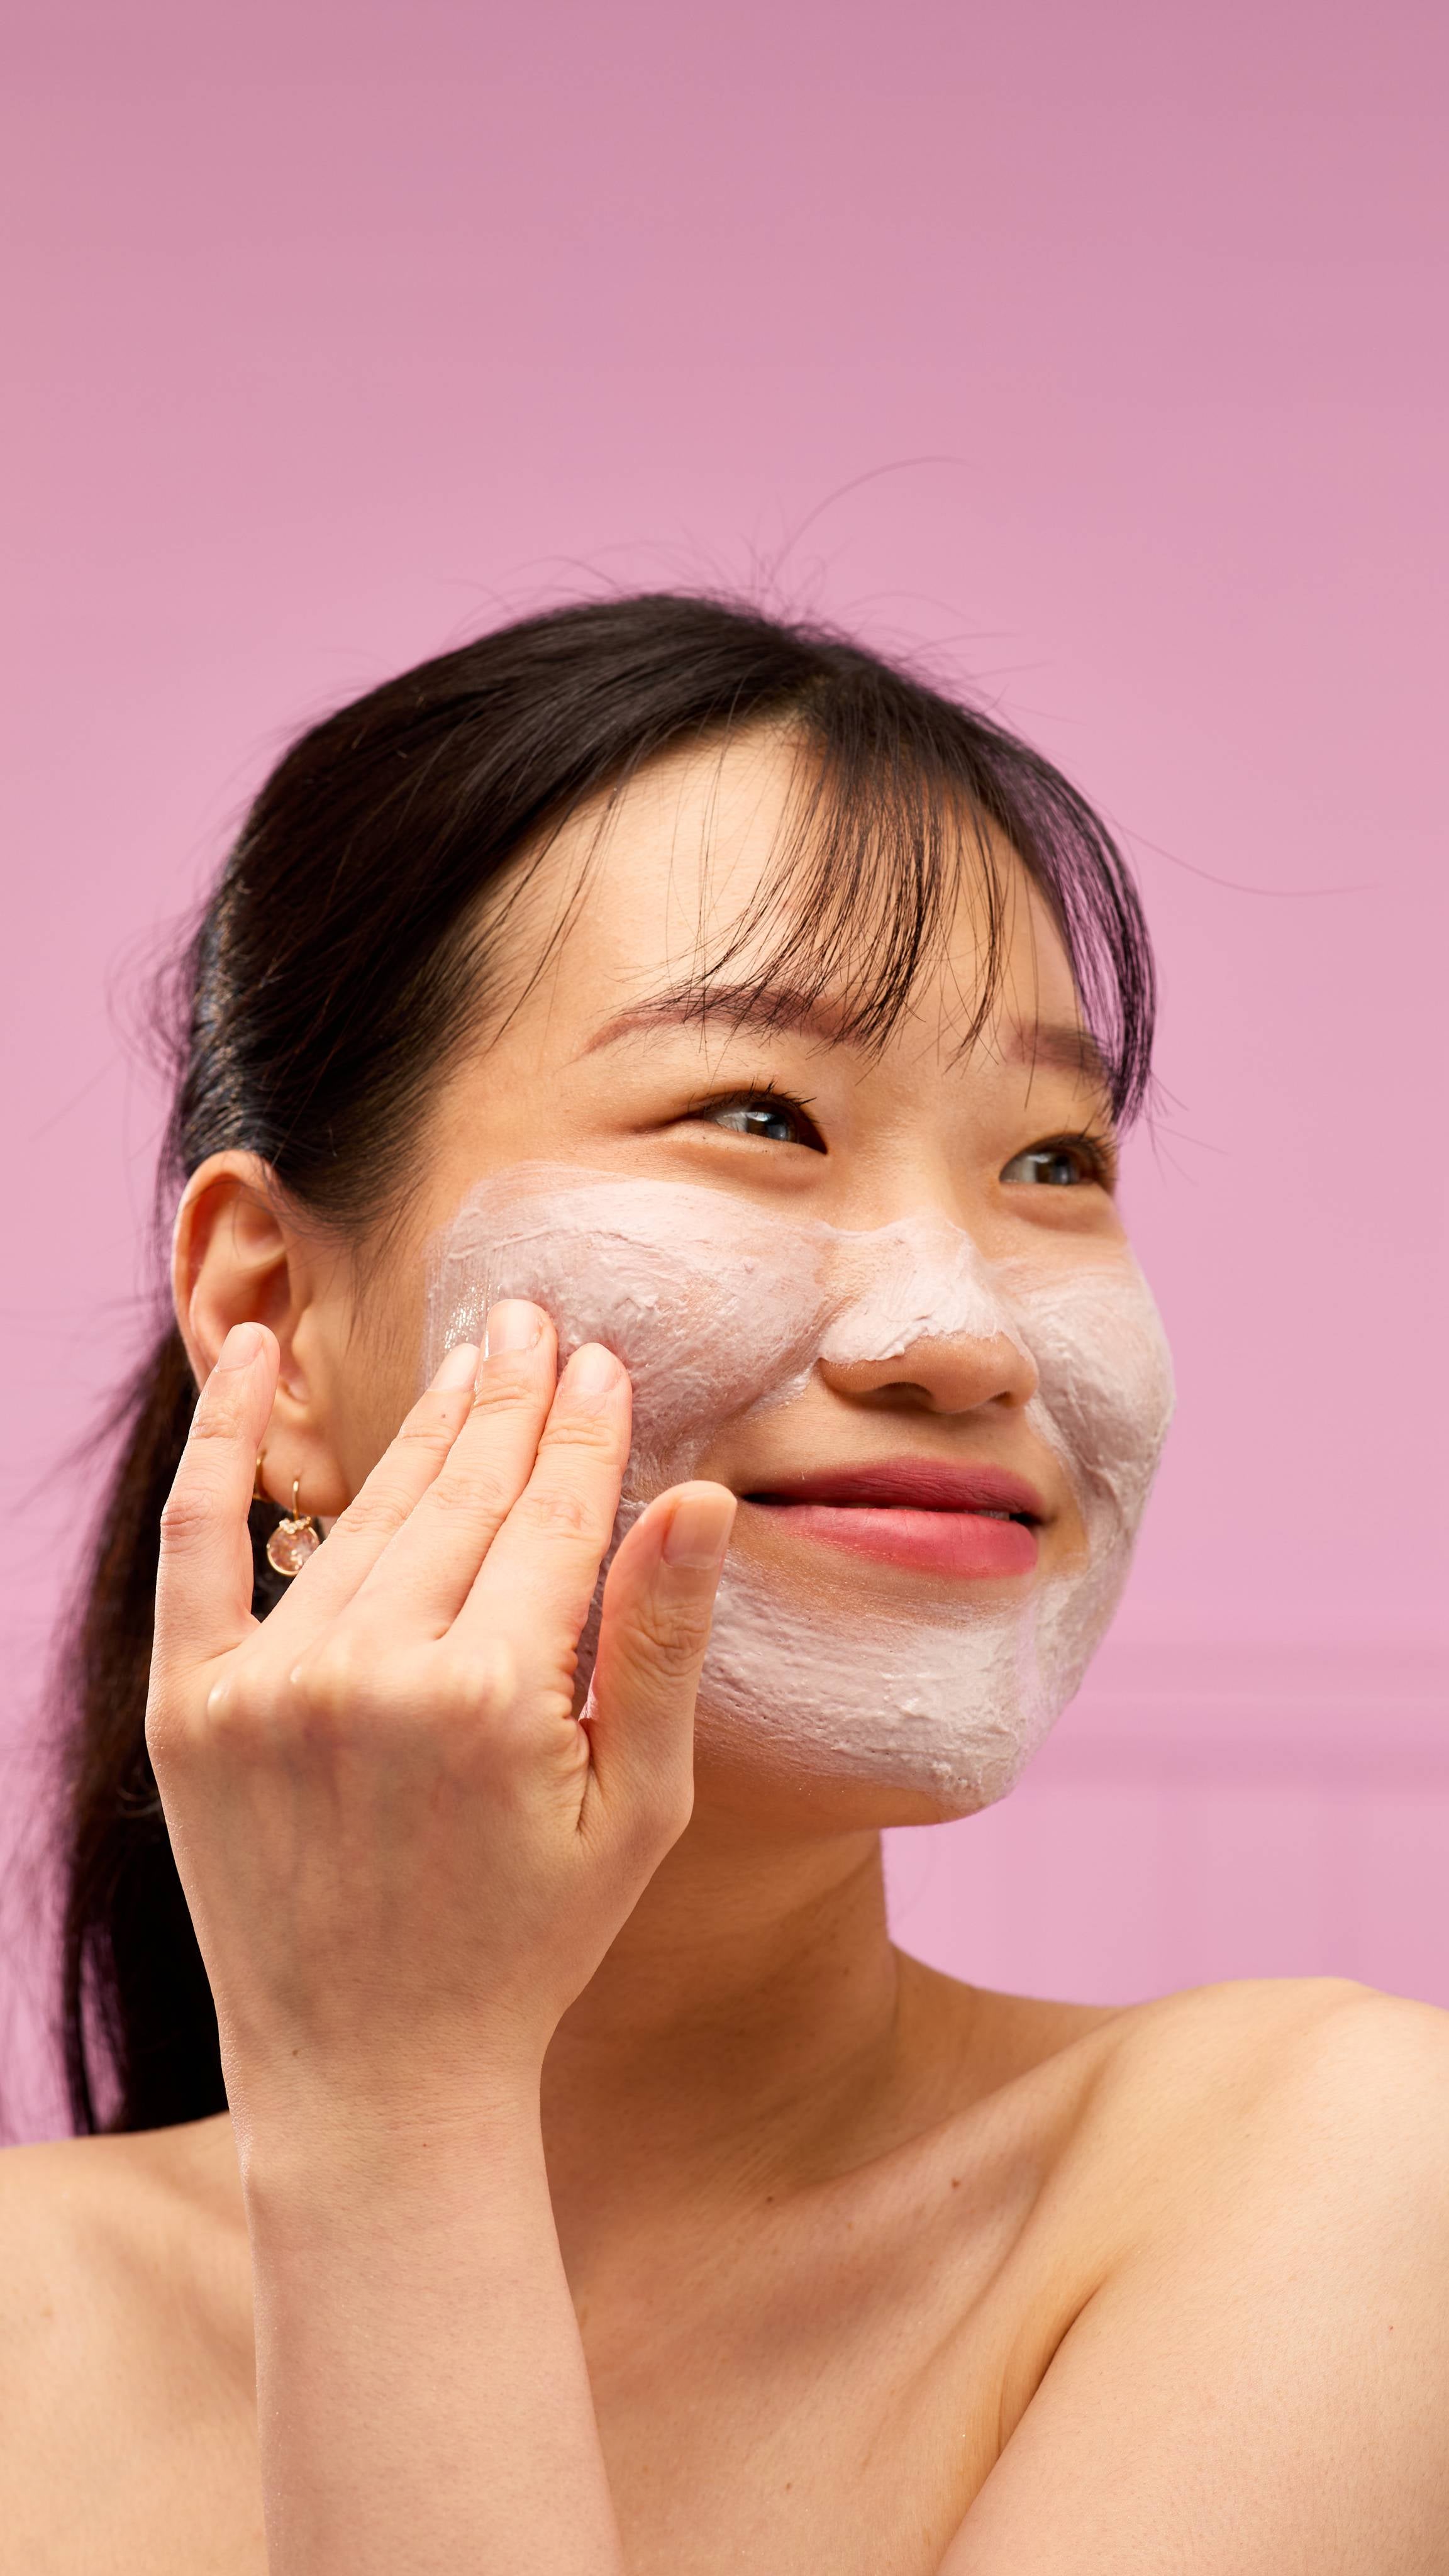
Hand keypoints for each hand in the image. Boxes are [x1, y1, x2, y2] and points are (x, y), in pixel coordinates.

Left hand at [146, 1305, 735, 2146]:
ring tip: (469, 1364)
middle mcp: (369, 1678)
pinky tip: (249, 1350)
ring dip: (422, 1428)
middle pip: (461, 1496)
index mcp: (491, 1702)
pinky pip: (196, 1542)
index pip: (554, 1519)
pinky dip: (220, 1441)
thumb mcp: (636, 1810)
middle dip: (509, 1400)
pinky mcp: (187, 1707)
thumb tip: (705, 1498)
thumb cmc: (529, 1945)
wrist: (372, 2074)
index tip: (602, 1360)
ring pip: (362, 1517)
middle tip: (534, 1321)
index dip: (585, 1433)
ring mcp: (265, 1688)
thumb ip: (659, 1644)